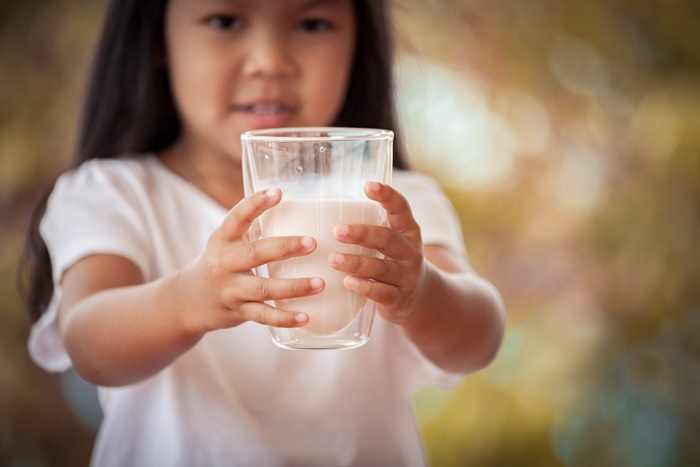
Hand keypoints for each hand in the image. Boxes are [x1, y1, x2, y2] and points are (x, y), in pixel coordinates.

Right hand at [180, 188, 323, 332]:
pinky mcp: (239, 311)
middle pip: (256, 253)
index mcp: (222, 240)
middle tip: (313, 243)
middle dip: (285, 247)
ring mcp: (231, 289)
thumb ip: (253, 228)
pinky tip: (306, 317)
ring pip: (264, 288)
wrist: (189, 301)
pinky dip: (285, 318)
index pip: (237, 217)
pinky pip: (264, 316)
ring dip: (294, 287)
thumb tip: (296, 206)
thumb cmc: (220, 263)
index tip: (277, 192)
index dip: (255, 204)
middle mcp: (224, 263)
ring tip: (320, 283)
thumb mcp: (227, 242)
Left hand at [328, 182, 426, 323]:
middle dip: (362, 234)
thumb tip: (320, 208)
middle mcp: (410, 251)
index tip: (368, 185)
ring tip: (333, 259)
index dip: (387, 196)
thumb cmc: (392, 261)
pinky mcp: (400, 299)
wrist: (421, 298)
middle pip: (387, 239)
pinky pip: (382, 293)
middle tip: (337, 231)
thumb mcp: (389, 242)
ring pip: (382, 268)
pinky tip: (348, 282)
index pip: (401, 208)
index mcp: (407, 230)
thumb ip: (368, 227)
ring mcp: (407, 276)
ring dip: (356, 263)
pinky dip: (365, 288)